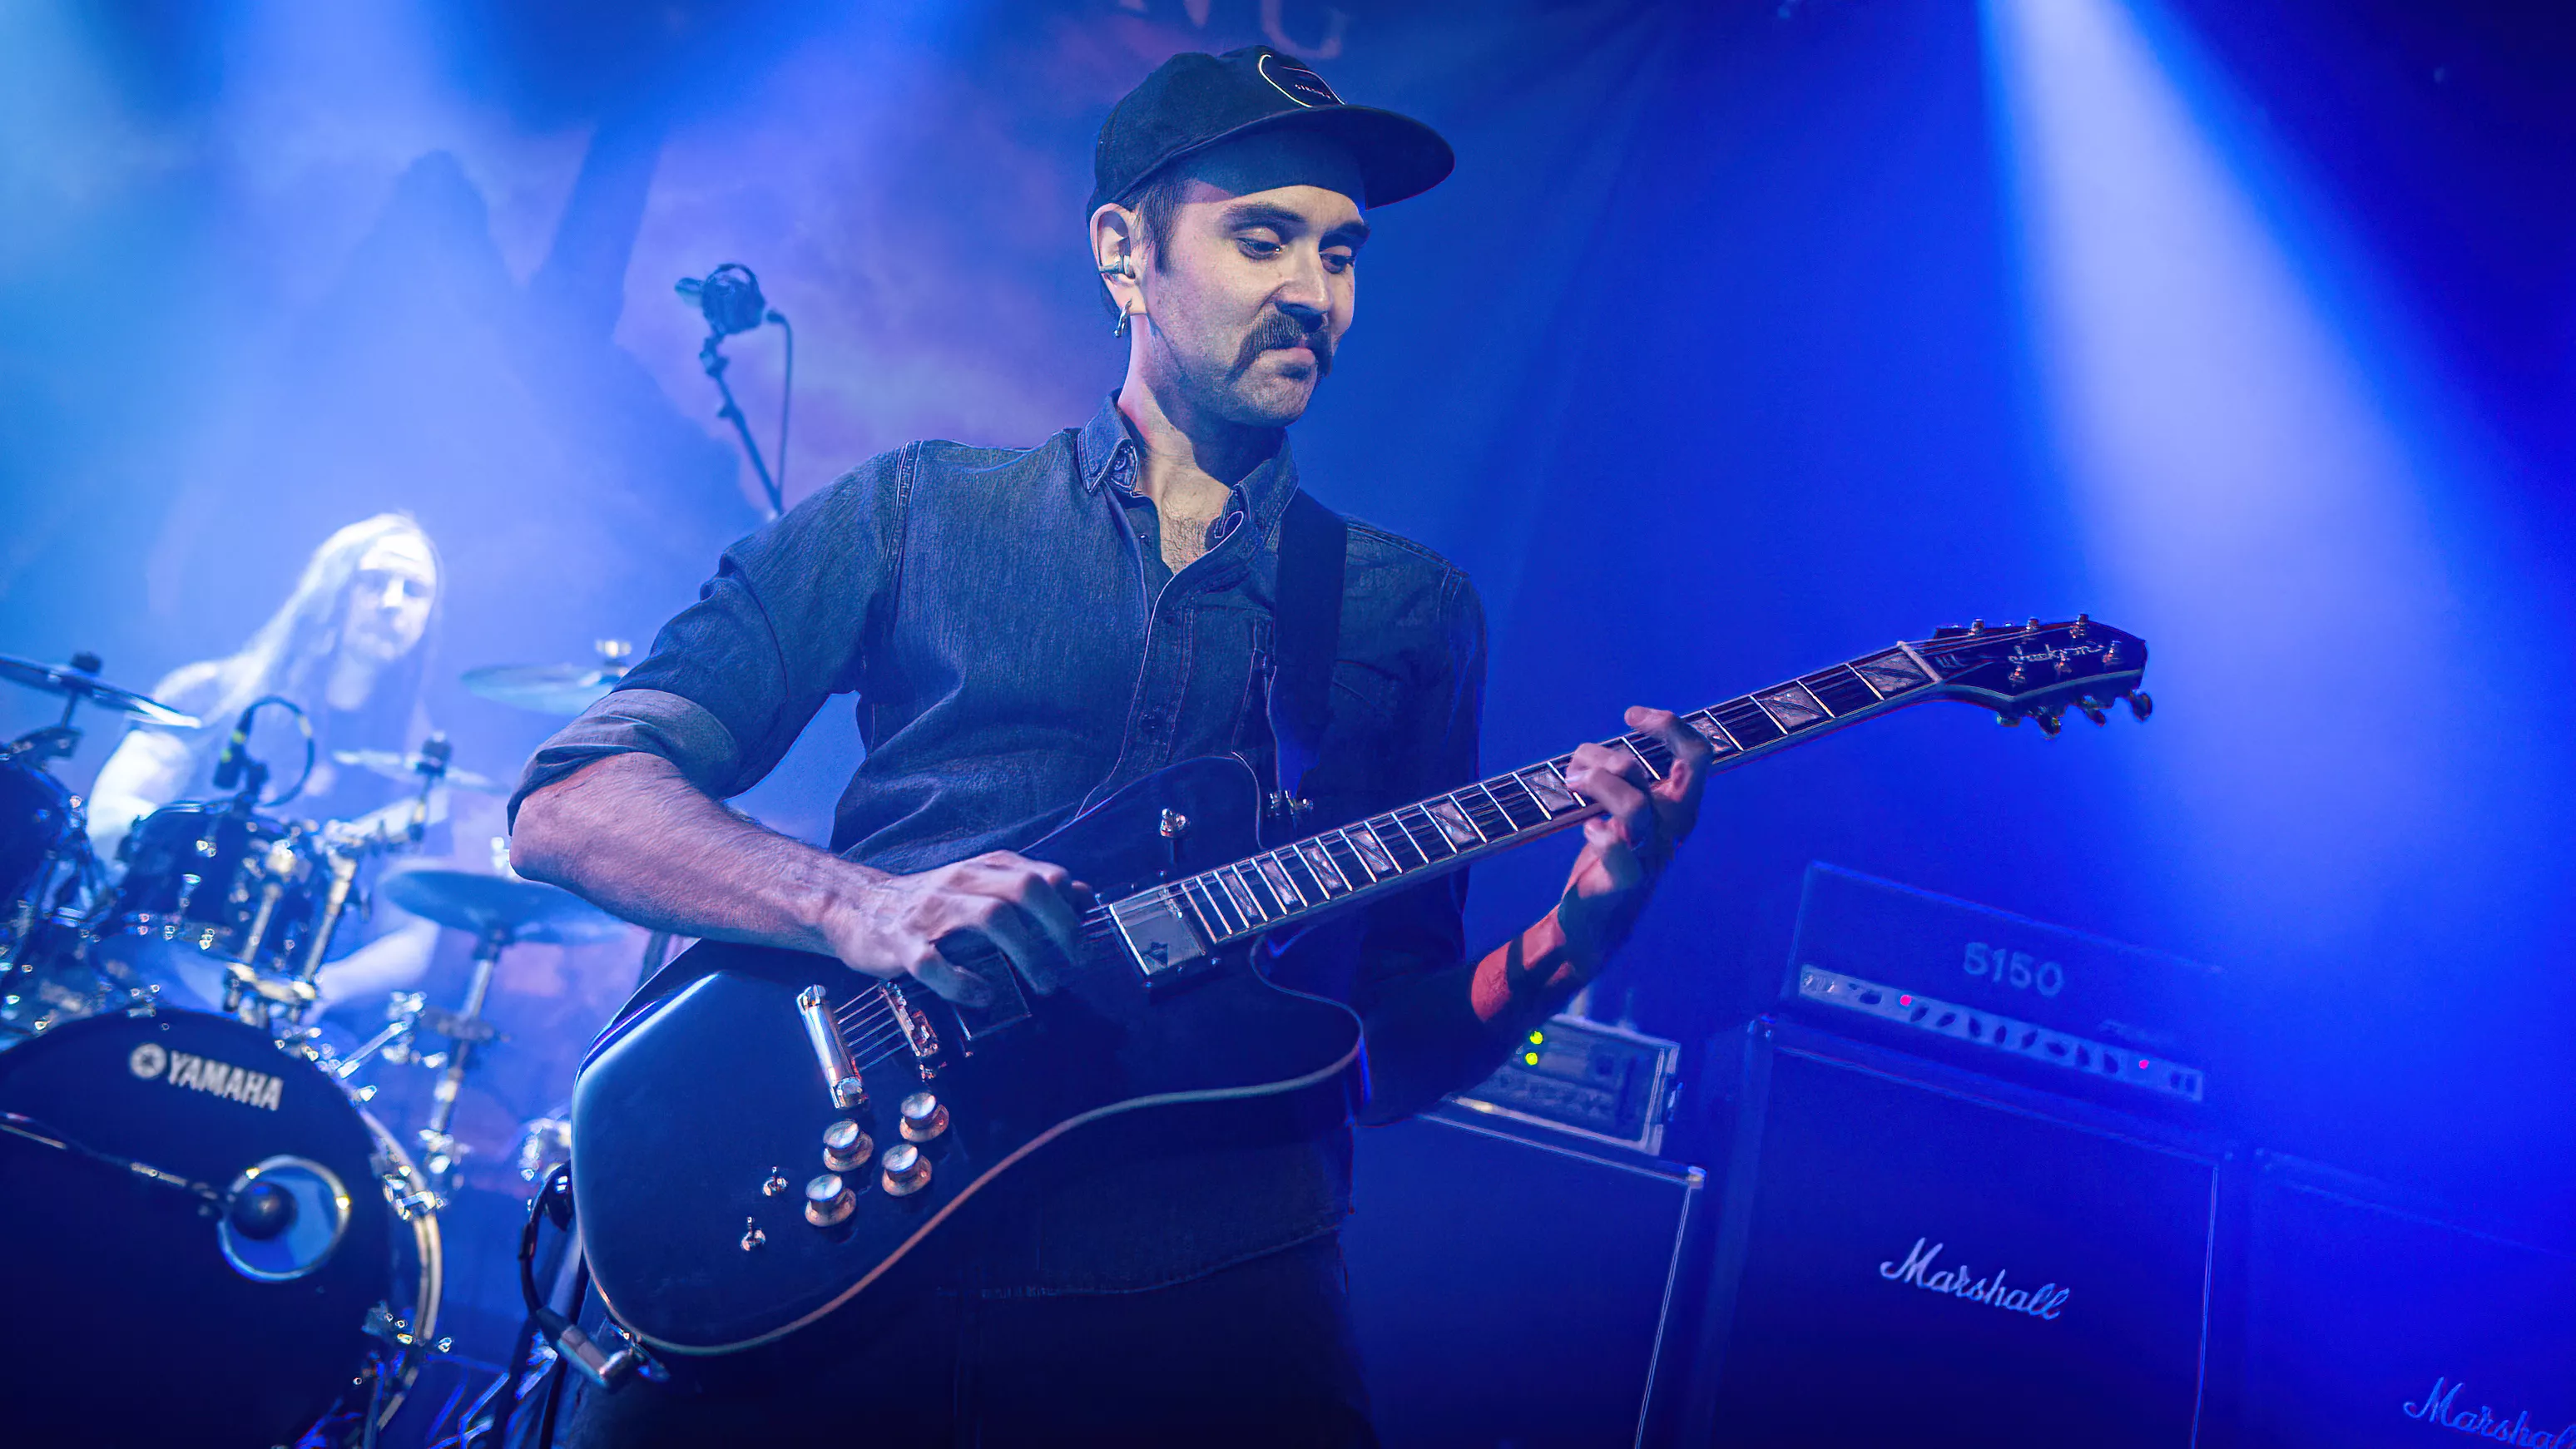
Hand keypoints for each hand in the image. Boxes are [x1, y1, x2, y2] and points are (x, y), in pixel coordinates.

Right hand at [817, 851, 1088, 1006]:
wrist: (858, 907)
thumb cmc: (932, 903)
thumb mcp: (982, 885)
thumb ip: (1029, 888)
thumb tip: (1085, 895)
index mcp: (985, 869)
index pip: (1044, 875)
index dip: (1074, 907)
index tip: (1087, 940)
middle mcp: (962, 883)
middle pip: (1025, 890)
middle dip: (1061, 927)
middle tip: (1077, 962)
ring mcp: (932, 913)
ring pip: (991, 919)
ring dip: (1026, 954)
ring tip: (1044, 984)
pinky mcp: (903, 945)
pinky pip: (937, 964)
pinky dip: (965, 983)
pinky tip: (985, 995)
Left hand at [1552, 706, 1712, 975]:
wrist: (1594, 923)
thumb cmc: (1608, 860)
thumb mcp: (1621, 812)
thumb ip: (1616, 781)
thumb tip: (1590, 752)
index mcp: (1676, 807)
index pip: (1696, 755)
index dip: (1670, 725)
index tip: (1631, 716)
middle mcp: (1669, 828)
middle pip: (1659, 773)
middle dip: (1613, 757)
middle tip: (1577, 768)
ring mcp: (1650, 854)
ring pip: (1635, 805)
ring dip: (1597, 784)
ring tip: (1570, 787)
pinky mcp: (1624, 880)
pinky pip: (1620, 852)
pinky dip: (1602, 835)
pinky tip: (1588, 829)